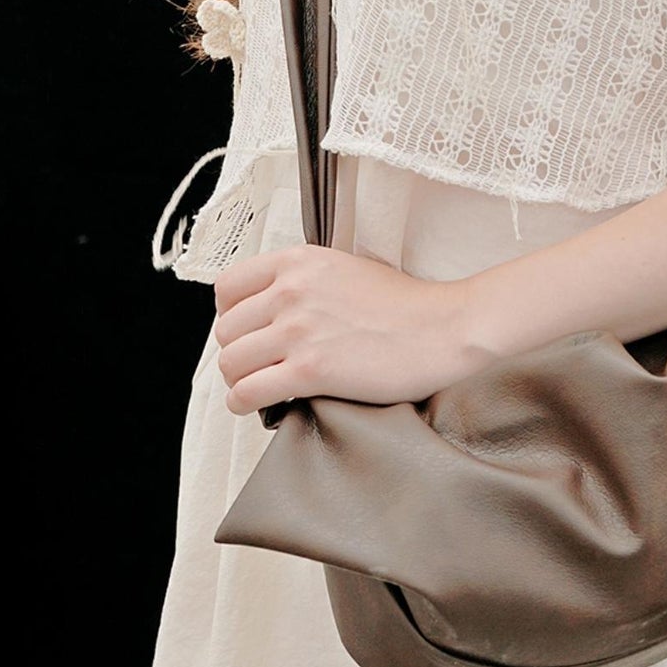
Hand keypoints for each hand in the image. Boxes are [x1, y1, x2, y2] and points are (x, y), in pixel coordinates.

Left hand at [213, 244, 485, 415]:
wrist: (441, 328)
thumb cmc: (402, 303)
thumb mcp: (344, 268)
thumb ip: (303, 280)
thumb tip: (271, 307)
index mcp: (298, 262)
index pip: (227, 288)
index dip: (230, 314)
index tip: (245, 329)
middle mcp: (291, 291)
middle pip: (226, 329)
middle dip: (237, 350)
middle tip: (257, 364)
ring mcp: (299, 331)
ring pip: (230, 362)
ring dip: (238, 379)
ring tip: (256, 385)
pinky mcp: (310, 371)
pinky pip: (248, 391)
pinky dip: (242, 402)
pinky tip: (255, 404)